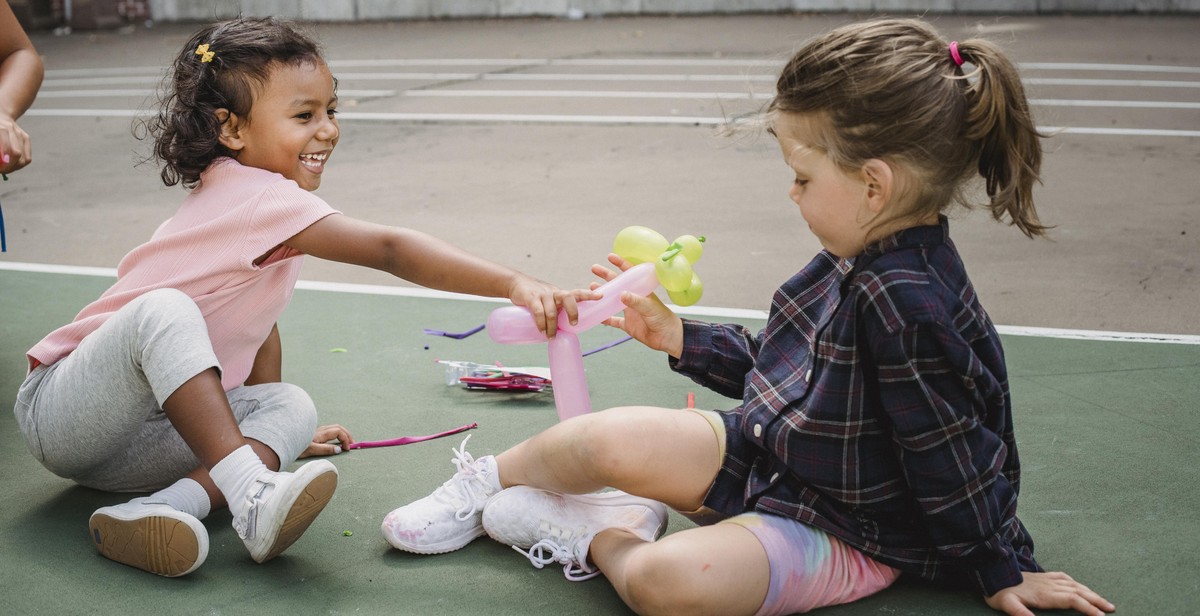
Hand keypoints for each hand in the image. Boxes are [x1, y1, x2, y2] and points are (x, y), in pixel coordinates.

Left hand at [0, 113, 31, 173]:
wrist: (1, 114)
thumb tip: (1, 163)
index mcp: (2, 130)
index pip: (12, 152)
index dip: (5, 164)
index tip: (0, 170)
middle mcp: (14, 131)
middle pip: (17, 155)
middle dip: (10, 167)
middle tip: (2, 171)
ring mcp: (22, 134)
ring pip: (24, 159)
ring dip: (15, 167)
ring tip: (7, 169)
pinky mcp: (26, 138)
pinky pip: (27, 157)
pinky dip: (20, 164)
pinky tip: (13, 165)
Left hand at [299, 424, 354, 456]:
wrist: (284, 442)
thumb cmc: (296, 447)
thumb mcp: (311, 450)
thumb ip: (325, 449)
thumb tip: (339, 449)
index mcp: (321, 433)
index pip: (339, 432)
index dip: (346, 439)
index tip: (347, 449)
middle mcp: (321, 430)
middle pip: (339, 428)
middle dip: (347, 435)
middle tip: (353, 445)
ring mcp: (318, 430)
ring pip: (334, 428)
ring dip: (343, 434)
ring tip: (347, 443)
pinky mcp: (315, 433)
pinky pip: (330, 430)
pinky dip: (337, 434)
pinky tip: (336, 441)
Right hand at [507, 274, 599, 338]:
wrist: (516, 284)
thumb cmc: (538, 297)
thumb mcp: (551, 301)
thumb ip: (558, 313)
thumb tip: (566, 334)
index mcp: (562, 295)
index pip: (578, 293)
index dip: (590, 294)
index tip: (601, 296)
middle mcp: (555, 293)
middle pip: (568, 298)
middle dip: (573, 312)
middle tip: (574, 324)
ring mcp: (543, 295)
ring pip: (552, 311)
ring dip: (552, 326)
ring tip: (551, 337)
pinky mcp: (531, 298)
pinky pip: (538, 311)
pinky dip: (540, 322)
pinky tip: (541, 331)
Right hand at [592, 253, 683, 357]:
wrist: (667, 338)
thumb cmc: (663, 319)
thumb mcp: (650, 307)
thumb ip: (635, 301)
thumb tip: (621, 293)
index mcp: (641, 290)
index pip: (630, 273)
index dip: (620, 263)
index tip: (610, 257)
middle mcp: (634, 298)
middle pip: (618, 284)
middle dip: (606, 275)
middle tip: (594, 268)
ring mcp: (630, 311)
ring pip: (612, 300)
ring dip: (603, 295)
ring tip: (591, 288)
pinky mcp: (627, 324)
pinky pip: (613, 320)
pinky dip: (604, 318)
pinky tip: (595, 316)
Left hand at [985, 571, 1114, 615]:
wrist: (992, 573)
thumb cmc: (1000, 592)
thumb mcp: (1007, 605)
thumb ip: (1021, 613)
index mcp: (1046, 594)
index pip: (1072, 600)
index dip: (1088, 607)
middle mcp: (1050, 585)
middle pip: (1078, 591)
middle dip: (1096, 600)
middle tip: (1112, 608)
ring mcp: (1047, 579)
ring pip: (1074, 584)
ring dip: (1090, 592)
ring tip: (1103, 600)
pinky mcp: (1042, 575)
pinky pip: (1064, 578)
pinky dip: (1076, 583)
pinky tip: (1079, 586)